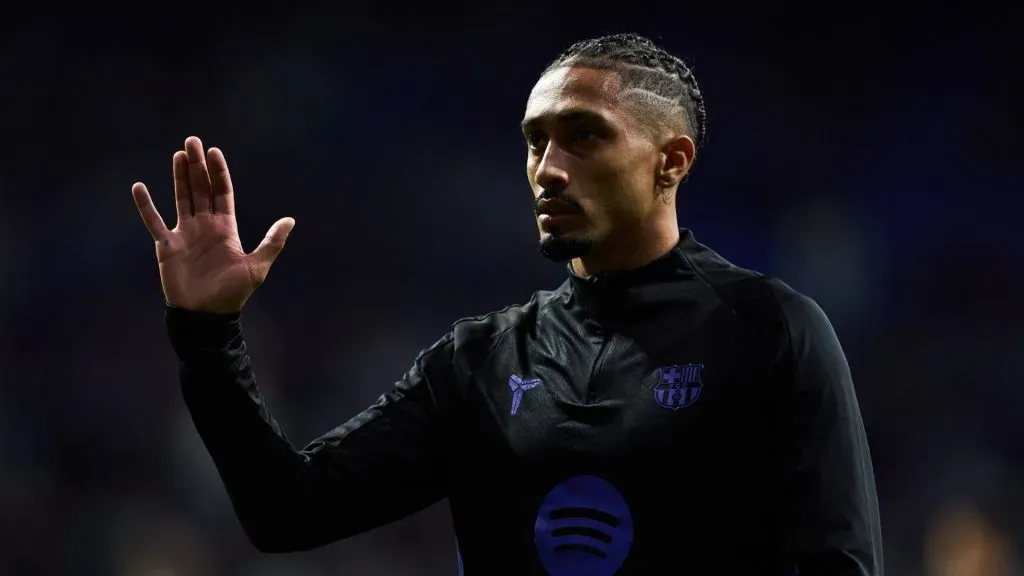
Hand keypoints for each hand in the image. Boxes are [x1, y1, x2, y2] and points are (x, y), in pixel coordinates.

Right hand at [132, 136, 294, 313]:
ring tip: (178, 154)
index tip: (214, 151)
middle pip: (201, 189)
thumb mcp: (256, 266)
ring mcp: (185, 234)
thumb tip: (291, 220)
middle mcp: (205, 226)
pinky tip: (139, 187)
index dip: (218, 172)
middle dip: (197, 166)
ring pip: (181, 198)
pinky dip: (146, 205)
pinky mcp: (167, 246)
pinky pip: (153, 221)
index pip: (222, 193)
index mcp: (226, 228)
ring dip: (179, 177)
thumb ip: (272, 242)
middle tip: (192, 141)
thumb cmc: (232, 293)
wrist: (206, 315)